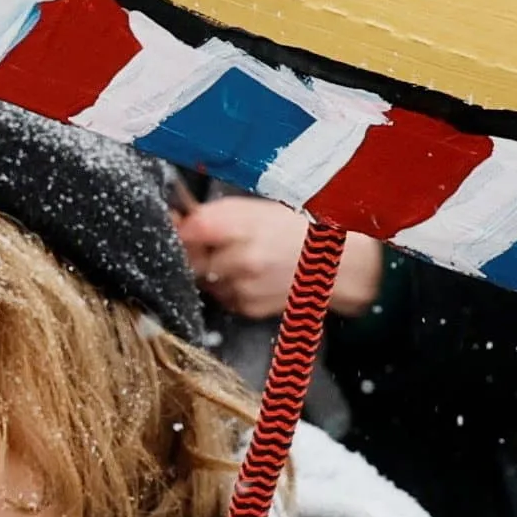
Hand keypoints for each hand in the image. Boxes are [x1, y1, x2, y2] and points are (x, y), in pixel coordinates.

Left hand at [175, 196, 381, 319]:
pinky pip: (223, 297)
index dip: (178, 227)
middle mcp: (240, 258)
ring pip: (205, 280)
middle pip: (190, 258)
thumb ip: (218, 215)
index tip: (177, 225)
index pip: (188, 230)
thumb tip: (180, 219)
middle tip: (210, 242)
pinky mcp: (249, 308)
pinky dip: (229, 287)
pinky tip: (251, 275)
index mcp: (242, 225)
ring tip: (240, 257)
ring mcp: (244, 286)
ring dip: (212, 270)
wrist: (339, 264)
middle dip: (194, 251)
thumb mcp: (259, 208)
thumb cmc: (301, 229)